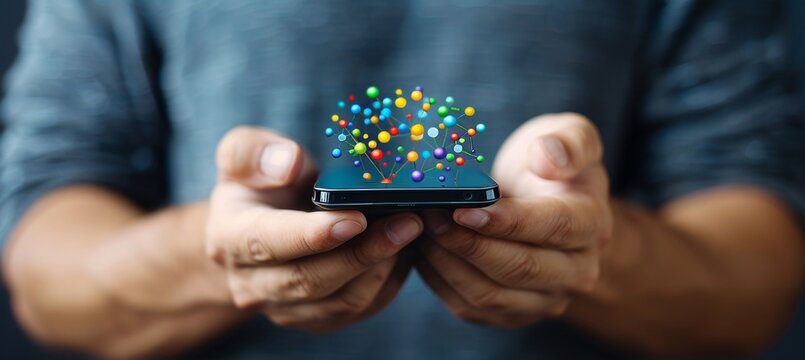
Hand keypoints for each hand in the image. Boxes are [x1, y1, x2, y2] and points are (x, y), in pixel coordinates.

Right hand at [206, 126, 422, 331]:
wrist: (257, 227)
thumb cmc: (258, 183)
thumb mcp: (243, 152)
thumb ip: (253, 152)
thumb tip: (288, 165)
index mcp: (229, 238)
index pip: (268, 243)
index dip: (313, 234)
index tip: (357, 218)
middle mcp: (252, 284)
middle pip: (310, 280)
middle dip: (364, 252)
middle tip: (407, 222)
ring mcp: (284, 309)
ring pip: (342, 301)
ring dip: (383, 267)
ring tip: (411, 229)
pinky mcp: (316, 319)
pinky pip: (360, 309)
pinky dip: (388, 281)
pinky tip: (404, 249)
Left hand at [418, 113, 611, 327]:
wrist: (544, 202)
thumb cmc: (548, 164)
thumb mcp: (569, 133)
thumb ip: (569, 141)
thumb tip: (549, 162)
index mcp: (592, 223)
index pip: (553, 227)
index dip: (507, 221)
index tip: (463, 209)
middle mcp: (577, 270)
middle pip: (520, 268)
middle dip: (468, 245)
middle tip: (430, 218)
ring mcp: (546, 298)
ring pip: (491, 295)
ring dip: (449, 265)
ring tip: (422, 232)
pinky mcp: (514, 314)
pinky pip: (473, 308)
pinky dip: (442, 282)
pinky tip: (425, 252)